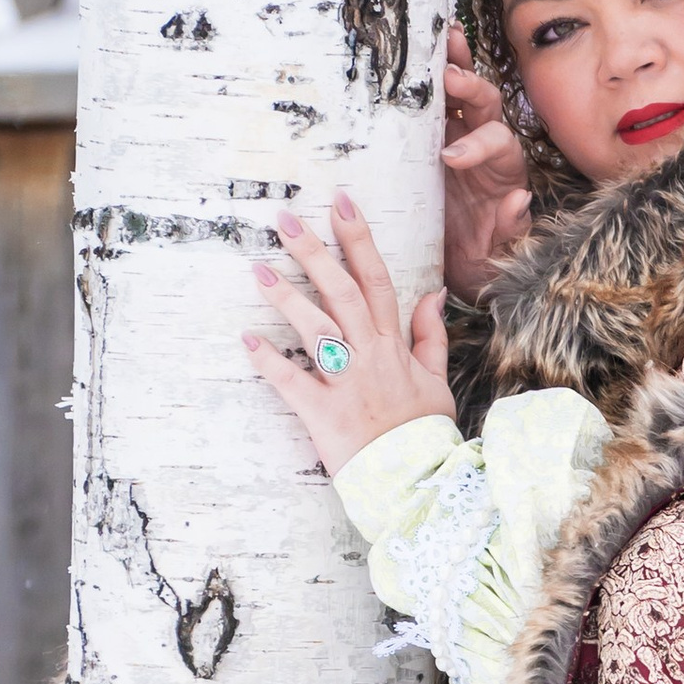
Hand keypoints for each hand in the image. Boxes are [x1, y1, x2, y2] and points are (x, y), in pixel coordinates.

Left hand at [243, 192, 454, 477]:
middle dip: (315, 253)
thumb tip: (431, 293)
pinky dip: (270, 363)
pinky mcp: (325, 414)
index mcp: (394, 346)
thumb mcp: (436, 380)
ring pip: (318, 330)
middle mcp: (371, 356)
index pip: (377, 280)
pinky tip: (247, 340)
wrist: (418, 482)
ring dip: (287, 298)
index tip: (341, 202)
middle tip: (286, 220)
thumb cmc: (423, 433)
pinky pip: (294, 384)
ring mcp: (348, 384)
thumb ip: (430, 335)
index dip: (359, 239)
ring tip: (258, 269)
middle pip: (343, 293)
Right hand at [441, 20, 533, 298]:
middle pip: (486, 105)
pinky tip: (424, 50)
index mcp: (504, 172)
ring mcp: (459, 135)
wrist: (458, 261)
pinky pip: (434, 101)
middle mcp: (486, 146)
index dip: (478, 146)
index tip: (451, 157)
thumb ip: (510, 228)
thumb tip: (519, 199)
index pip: (499, 146)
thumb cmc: (481, 257)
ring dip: (455, 63)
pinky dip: (432, 75)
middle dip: (470, 88)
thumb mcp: (497, 255)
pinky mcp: (432, 135)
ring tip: (444, 38)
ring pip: (463, 92)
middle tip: (448, 77)